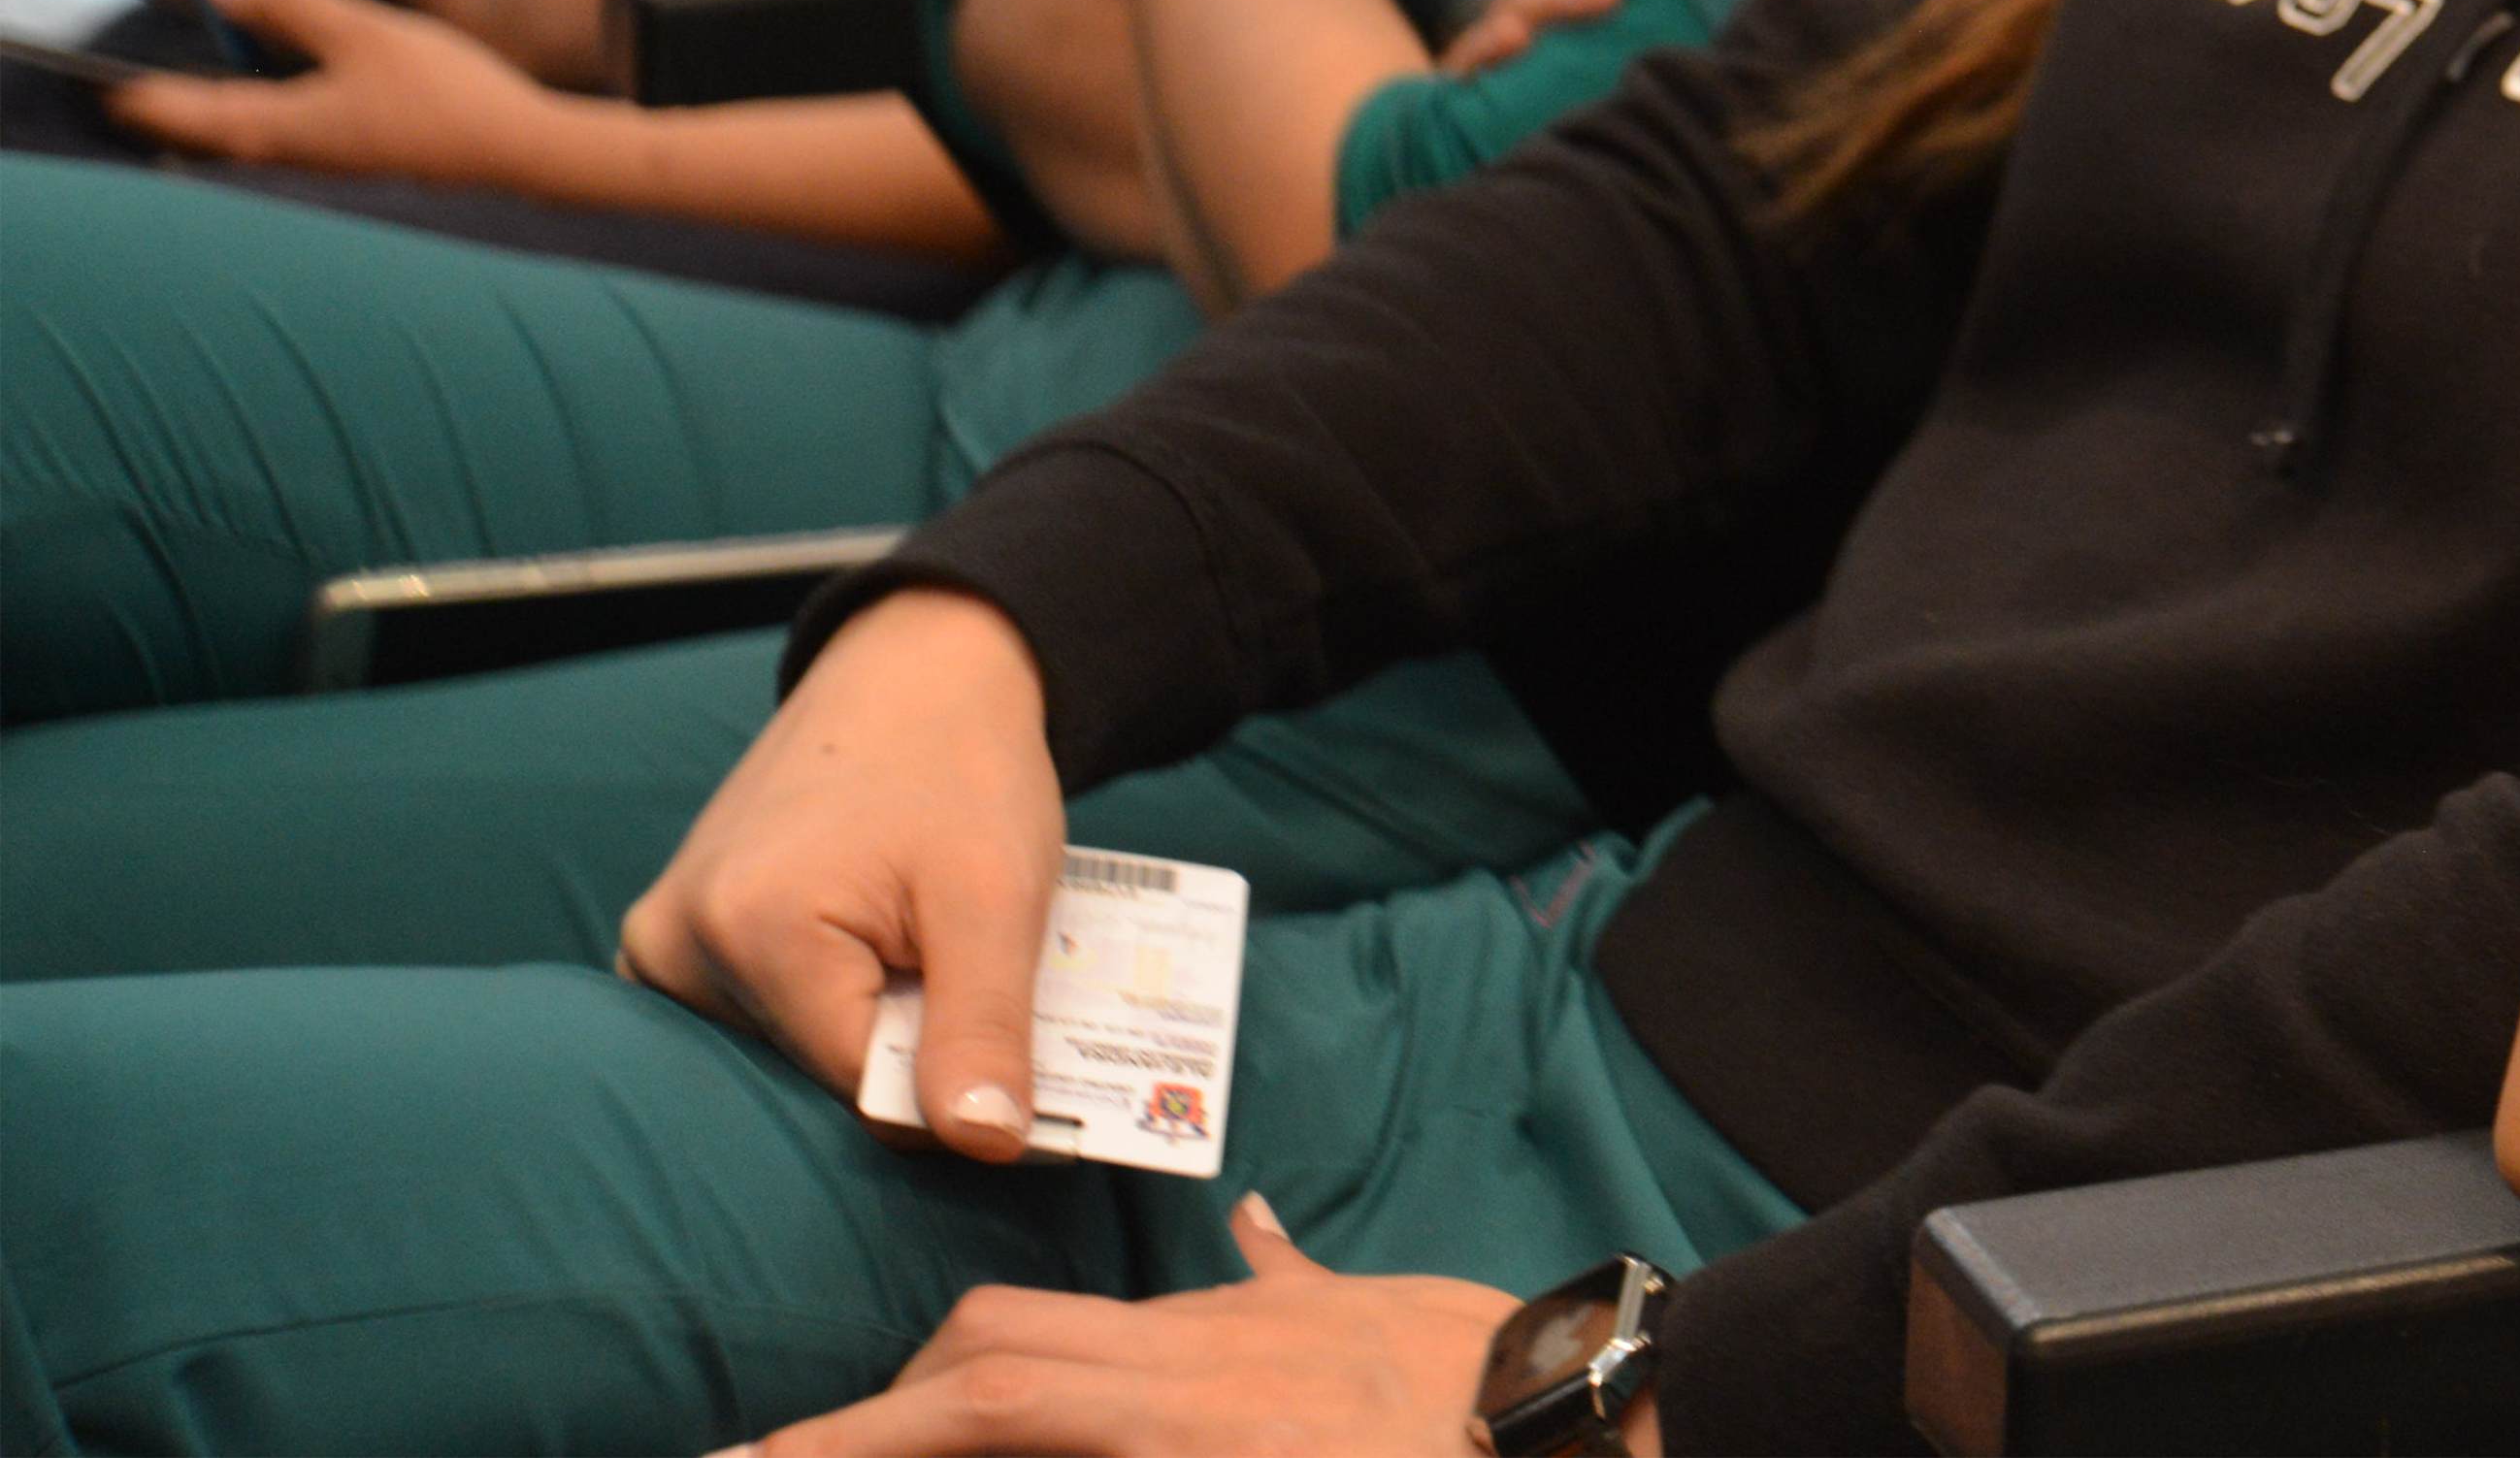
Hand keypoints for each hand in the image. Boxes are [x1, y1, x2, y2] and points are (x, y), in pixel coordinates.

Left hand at [102, 0, 582, 179]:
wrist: (516, 148)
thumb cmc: (442, 93)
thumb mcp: (360, 30)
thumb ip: (286, 2)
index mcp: (264, 125)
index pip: (159, 106)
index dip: (117, 76)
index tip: (88, 47)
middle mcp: (273, 150)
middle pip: (180, 124)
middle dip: (146, 85)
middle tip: (120, 42)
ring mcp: (306, 155)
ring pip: (222, 122)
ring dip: (194, 88)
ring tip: (173, 46)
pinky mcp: (336, 148)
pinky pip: (262, 120)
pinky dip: (238, 93)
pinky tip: (253, 64)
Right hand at [621, 588, 1063, 1143]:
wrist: (917, 671)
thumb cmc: (962, 767)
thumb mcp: (996, 895)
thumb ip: (984, 1027)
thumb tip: (984, 1147)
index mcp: (748, 932)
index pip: (856, 1090)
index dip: (945, 1086)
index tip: (1011, 1057)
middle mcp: (675, 943)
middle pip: (812, 1072)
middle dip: (903, 1054)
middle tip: (965, 976)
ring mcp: (661, 941)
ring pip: (789, 1049)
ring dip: (869, 1023)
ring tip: (919, 944)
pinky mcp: (674, 938)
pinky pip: (760, 1013)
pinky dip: (831, 1001)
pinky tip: (877, 944)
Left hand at [722, 1196, 1530, 1457]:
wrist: (1558, 1412)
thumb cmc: (1471, 1369)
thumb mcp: (1365, 1309)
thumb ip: (1290, 1276)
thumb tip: (1256, 1227)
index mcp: (1193, 1348)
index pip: (1003, 1344)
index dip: (904, 1387)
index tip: (816, 1433)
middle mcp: (1170, 1394)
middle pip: (974, 1380)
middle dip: (858, 1430)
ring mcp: (1193, 1444)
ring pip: (1005, 1425)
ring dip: (893, 1445)